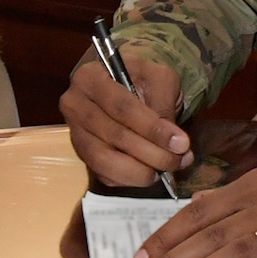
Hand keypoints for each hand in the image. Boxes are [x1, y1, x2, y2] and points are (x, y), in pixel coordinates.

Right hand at [60, 49, 191, 187]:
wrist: (125, 86)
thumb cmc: (141, 79)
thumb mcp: (159, 78)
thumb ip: (165, 103)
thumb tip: (174, 142)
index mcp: (90, 77)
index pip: (121, 107)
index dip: (152, 128)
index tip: (181, 143)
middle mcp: (75, 106)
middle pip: (113, 135)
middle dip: (152, 153)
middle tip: (180, 159)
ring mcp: (75, 133)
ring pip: (104, 160)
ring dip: (140, 171)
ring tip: (167, 169)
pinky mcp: (82, 156)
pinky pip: (104, 175)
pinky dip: (130, 179)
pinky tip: (151, 173)